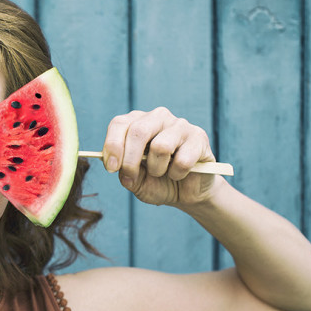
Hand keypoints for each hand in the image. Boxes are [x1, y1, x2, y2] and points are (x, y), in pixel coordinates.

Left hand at [101, 107, 218, 206]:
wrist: (186, 192)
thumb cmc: (157, 182)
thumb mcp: (135, 181)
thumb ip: (124, 172)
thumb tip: (118, 166)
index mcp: (137, 122)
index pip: (119, 124)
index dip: (112, 146)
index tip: (111, 168)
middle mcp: (157, 118)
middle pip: (138, 131)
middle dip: (130, 160)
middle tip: (131, 178)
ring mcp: (180, 125)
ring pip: (161, 146)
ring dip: (156, 168)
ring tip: (160, 173)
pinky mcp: (199, 137)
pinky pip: (182, 159)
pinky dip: (177, 174)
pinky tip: (179, 174)